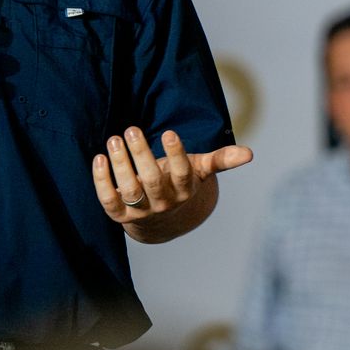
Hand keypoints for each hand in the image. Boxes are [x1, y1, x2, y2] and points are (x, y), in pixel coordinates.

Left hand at [92, 127, 252, 223]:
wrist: (161, 220)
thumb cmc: (181, 182)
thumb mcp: (200, 170)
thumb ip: (222, 160)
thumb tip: (250, 153)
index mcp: (185, 190)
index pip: (182, 174)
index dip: (176, 154)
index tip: (169, 132)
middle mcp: (163, 203)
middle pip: (153, 181)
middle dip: (141, 154)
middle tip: (131, 129)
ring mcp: (140, 212)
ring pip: (129, 190)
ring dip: (120, 164)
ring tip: (114, 139)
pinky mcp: (120, 216)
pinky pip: (108, 200)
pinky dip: (101, 181)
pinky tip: (99, 158)